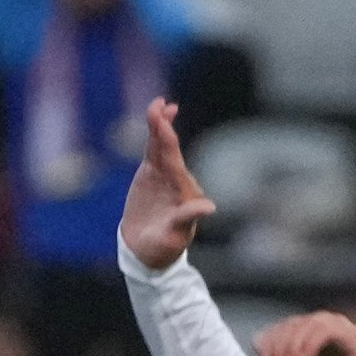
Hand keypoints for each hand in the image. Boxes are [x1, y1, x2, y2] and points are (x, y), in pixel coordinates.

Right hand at [117, 98, 210, 271]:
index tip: (163, 125)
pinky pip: (153, 149)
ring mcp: (165, 175)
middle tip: (163, 107)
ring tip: (159, 105)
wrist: (146, 251)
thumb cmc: (162, 248)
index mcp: (185, 194)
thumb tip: (209, 206)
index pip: (175, 164)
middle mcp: (178, 181)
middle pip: (170, 150)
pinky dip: (154, 134)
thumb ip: (187, 218)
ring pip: (162, 146)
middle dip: (165, 129)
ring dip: (160, 125)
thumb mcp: (174, 236)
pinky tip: (156, 117)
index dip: (168, 143)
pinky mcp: (152, 173)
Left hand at [254, 311, 355, 355]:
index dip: (269, 346)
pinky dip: (309, 345)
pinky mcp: (344, 329)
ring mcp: (330, 325)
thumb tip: (258, 346)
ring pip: (303, 326)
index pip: (279, 330)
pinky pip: (322, 331)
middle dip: (278, 349)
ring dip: (292, 347)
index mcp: (303, 334)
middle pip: (288, 326)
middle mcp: (315, 325)